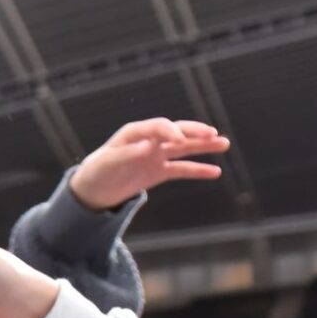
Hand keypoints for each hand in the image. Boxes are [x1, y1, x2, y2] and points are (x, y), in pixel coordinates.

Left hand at [70, 118, 229, 210]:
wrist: (92, 190)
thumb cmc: (96, 172)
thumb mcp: (108, 163)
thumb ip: (129, 154)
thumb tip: (149, 146)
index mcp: (135, 133)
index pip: (159, 127)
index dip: (170, 132)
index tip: (180, 140)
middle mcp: (149, 140)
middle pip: (177, 132)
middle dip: (195, 132)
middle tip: (213, 134)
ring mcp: (156, 155)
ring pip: (184, 148)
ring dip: (203, 146)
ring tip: (224, 144)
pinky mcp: (159, 171)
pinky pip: (182, 169)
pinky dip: (197, 170)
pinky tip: (215, 171)